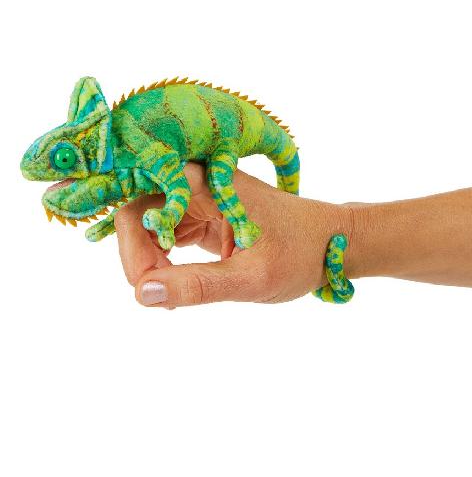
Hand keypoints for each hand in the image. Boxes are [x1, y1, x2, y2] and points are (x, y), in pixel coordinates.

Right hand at [115, 163, 351, 307]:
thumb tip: (142, 294)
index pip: (141, 208)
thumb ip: (199, 285)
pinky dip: (163, 261)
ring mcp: (200, 199)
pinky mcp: (203, 215)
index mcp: (208, 184)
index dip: (133, 249)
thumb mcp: (253, 277)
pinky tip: (178, 283)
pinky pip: (166, 233)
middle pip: (139, 215)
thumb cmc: (300, 253)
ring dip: (150, 262)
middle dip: (139, 258)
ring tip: (174, 293)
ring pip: (149, 226)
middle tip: (158, 296)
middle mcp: (198, 183)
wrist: (330, 243)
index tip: (150, 289)